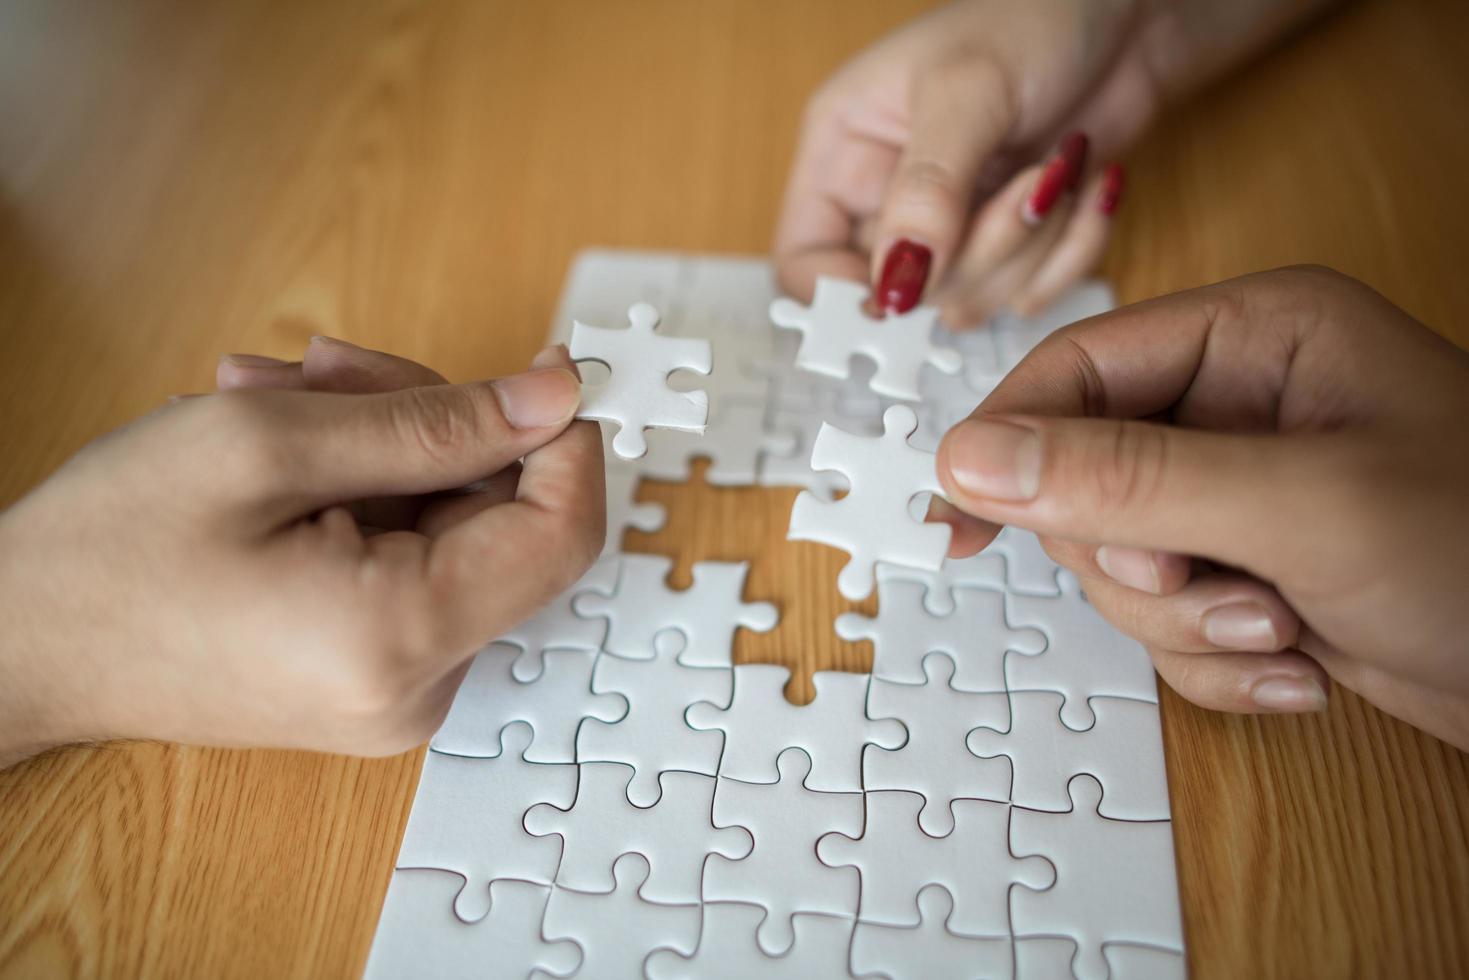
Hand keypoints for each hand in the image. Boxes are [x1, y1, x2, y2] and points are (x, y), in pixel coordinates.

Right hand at [0, 340, 603, 767]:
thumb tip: (555, 401)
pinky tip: (286, 448)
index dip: (567, 442)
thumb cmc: (111, 549)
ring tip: (274, 398)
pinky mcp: (369, 669)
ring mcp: (393, 686)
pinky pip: (411, 556)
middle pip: (500, 519)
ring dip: (382, 443)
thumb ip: (437, 422)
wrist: (19, 643)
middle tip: (331, 366)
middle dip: (434, 422)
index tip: (544, 372)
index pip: (561, 536)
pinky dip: (363, 489)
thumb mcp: (275, 444)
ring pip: (450, 525)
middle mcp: (415, 686)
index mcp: (401, 637)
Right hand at [774, 0, 1335, 323]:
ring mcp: (952, 227)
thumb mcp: (968, 92)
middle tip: (1028, 182)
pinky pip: (1029, 297)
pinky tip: (1086, 186)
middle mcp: (888, 198)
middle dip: (978, 253)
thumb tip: (893, 287)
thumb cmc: (1037, 15)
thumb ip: (926, 193)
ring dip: (1033, 248)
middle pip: (899, 295)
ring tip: (1060, 168)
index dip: (846, 292)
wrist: (1134, 11)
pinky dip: (1073, 250)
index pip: (804, 262)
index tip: (910, 286)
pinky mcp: (1012, 244)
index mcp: (843, 151)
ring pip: (968, 304)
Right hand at [933, 266, 1468, 749]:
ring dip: (1185, 622)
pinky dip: (1219, 660)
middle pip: (1084, 476)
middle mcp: (1240, 406)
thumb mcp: (1299, 506)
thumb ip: (1126, 477)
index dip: (1010, 441)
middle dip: (1138, 558)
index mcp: (1255, 336)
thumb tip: (972, 459)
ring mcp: (1245, 495)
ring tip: (1282, 632)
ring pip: (1120, 562)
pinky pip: (1169, 620)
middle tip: (1207, 585)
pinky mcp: (1255, 572)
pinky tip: (1302, 666)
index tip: (962, 518)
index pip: (1077, 369)